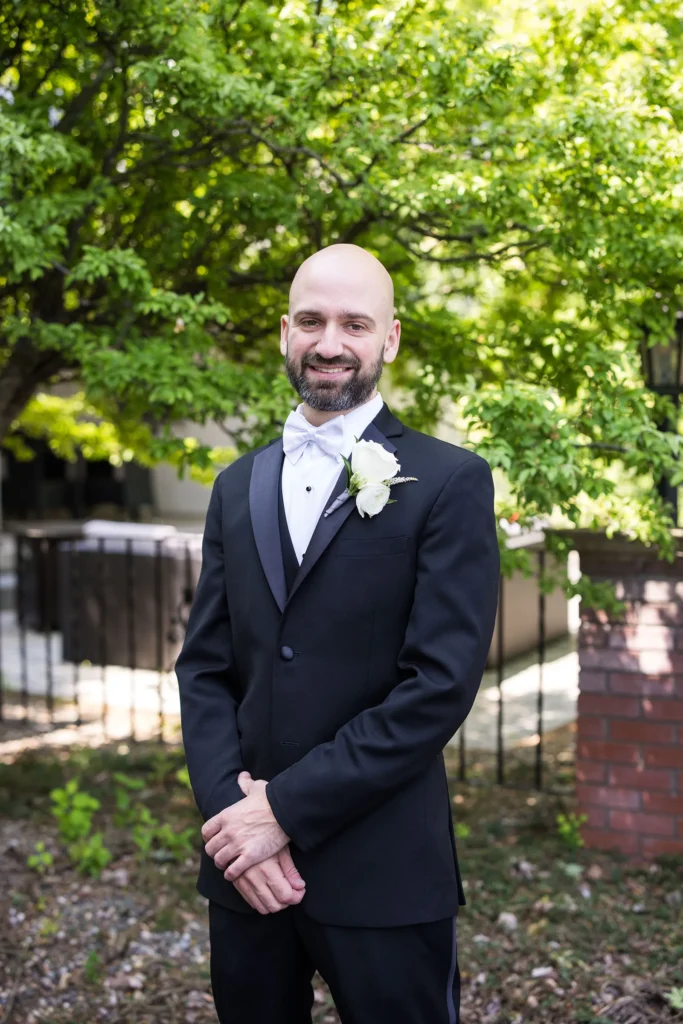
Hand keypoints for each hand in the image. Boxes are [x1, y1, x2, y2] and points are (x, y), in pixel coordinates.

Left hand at [216, 772, 305, 914]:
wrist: (285, 810)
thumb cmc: (271, 798)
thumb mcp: (256, 788)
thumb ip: (246, 784)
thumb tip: (243, 776)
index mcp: (226, 815)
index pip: (206, 831)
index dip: (209, 838)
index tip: (215, 840)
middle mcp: (228, 831)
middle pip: (210, 849)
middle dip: (215, 853)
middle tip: (222, 855)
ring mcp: (238, 844)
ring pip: (219, 861)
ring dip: (223, 864)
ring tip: (228, 866)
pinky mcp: (249, 856)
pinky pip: (232, 871)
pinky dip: (231, 874)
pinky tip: (235, 874)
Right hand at [234, 844, 305, 913]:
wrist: (242, 832)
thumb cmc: (265, 838)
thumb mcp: (281, 850)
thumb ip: (291, 871)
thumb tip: (300, 886)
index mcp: (268, 870)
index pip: (285, 896)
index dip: (297, 896)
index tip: (300, 890)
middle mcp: (255, 880)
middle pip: (275, 906)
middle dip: (287, 902)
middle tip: (292, 891)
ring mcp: (245, 884)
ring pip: (263, 908)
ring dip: (275, 904)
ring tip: (281, 891)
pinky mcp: (238, 885)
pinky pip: (252, 904)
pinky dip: (263, 903)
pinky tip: (269, 891)